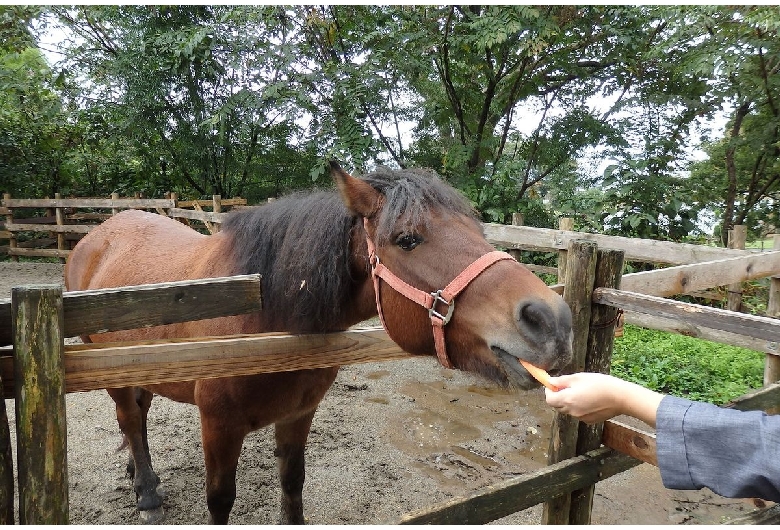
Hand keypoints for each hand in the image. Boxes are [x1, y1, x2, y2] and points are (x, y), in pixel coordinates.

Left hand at [544, 372, 662, 426]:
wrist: (620, 397)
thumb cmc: (600, 384)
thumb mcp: (579, 378)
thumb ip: (562, 381)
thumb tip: (550, 382)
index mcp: (567, 400)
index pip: (549, 399)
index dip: (549, 391)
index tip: (554, 385)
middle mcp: (572, 412)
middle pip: (557, 406)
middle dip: (558, 397)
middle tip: (567, 386)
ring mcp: (581, 418)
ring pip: (568, 410)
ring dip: (569, 402)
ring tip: (581, 391)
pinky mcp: (589, 421)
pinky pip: (578, 414)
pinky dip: (579, 407)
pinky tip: (590, 400)